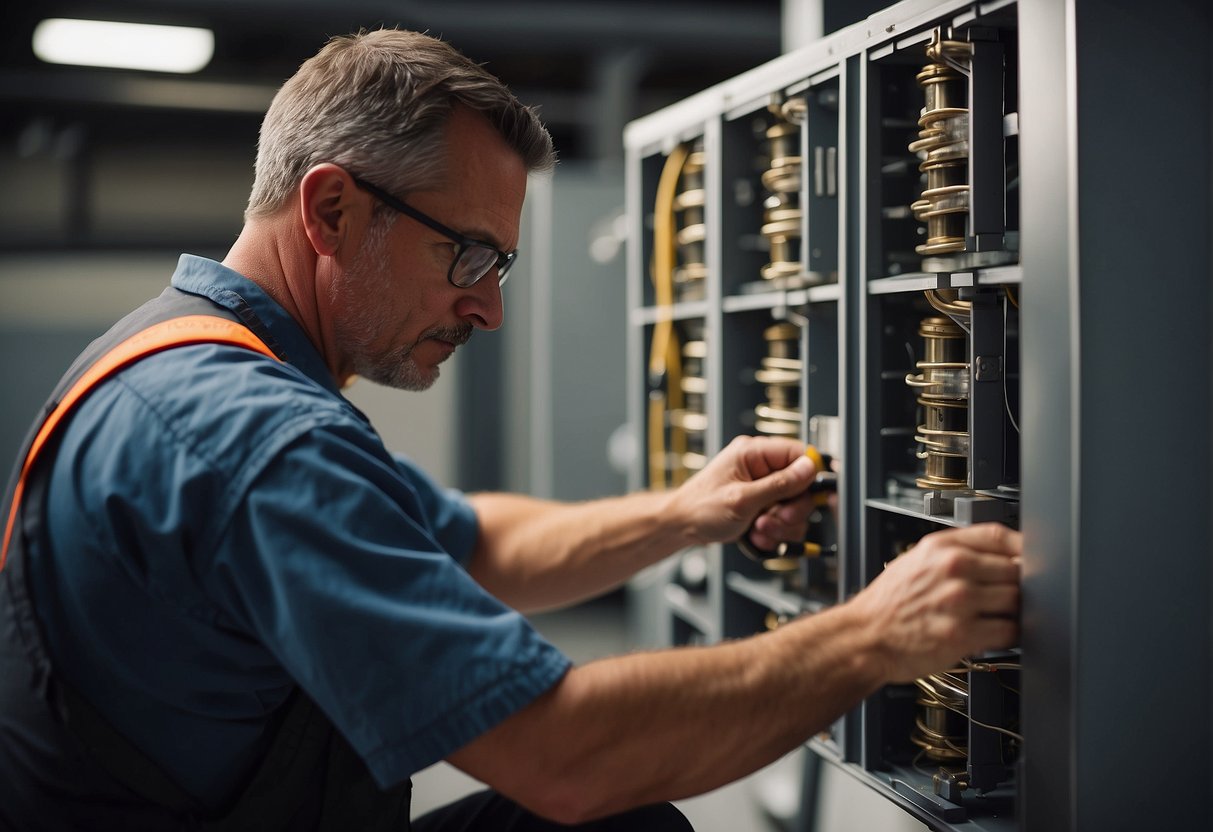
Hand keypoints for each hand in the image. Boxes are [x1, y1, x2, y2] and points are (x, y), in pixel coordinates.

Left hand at [667, 435, 817, 547]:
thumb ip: (778, 484)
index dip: (809, 475)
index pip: (798, 453)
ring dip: (782, 525)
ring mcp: (763, 488)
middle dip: (792, 508)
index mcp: (754, 453)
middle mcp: (761, 467)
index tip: (808, 495)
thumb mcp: (742, 498)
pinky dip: (775, 532)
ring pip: (795, 506)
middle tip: (777, 519)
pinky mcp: (763, 506)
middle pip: (802, 484)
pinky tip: (758, 535)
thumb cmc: (700, 508)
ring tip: (761, 529)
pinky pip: (783, 520)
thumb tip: (809, 468)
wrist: (681, 527)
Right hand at [848, 523, 1020, 682]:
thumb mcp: (915, 561)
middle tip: (1011, 594)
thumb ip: (955, 553)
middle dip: (1021, 584)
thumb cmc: (889, 603)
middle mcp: (952, 569)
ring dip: (1017, 610)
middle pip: (1016, 568)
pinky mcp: (963, 633)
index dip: (1022, 547)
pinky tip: (998, 633)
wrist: (865, 636)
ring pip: (1017, 599)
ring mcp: (959, 600)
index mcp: (941, 547)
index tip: (1030, 559)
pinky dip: (1011, 634)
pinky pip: (1009, 630)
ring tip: (1002, 615)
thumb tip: (1001, 556)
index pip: (999, 535)